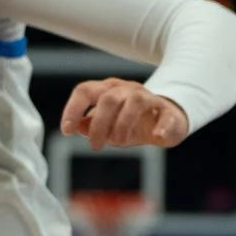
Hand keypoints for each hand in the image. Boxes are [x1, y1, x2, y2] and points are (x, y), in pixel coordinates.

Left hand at [61, 79, 190, 150]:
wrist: (164, 121)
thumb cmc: (128, 122)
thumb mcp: (105, 124)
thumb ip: (88, 125)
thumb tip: (77, 127)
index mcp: (106, 90)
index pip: (85, 91)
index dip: (73, 109)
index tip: (67, 130)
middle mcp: (126, 89)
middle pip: (108, 99)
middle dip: (99, 125)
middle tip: (96, 145)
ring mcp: (148, 97)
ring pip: (135, 102)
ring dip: (123, 125)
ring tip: (118, 142)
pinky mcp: (168, 111)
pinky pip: (166, 114)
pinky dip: (161, 126)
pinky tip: (156, 137)